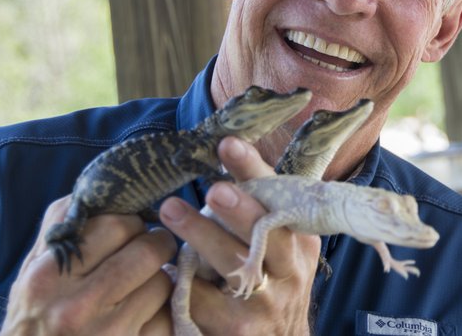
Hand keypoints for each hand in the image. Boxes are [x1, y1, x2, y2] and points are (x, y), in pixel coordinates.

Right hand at [0, 196, 177, 335]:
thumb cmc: (32, 322)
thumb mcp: (30, 276)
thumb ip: (58, 230)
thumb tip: (96, 192)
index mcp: (48, 276)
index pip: (115, 223)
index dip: (131, 222)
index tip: (132, 230)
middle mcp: (76, 304)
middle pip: (147, 249)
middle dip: (156, 245)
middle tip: (151, 251)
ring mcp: (106, 331)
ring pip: (163, 281)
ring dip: (161, 280)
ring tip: (145, 285)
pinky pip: (167, 316)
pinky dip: (164, 311)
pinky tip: (147, 313)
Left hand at [159, 136, 319, 334]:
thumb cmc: (274, 281)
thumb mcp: (282, 246)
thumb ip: (263, 209)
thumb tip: (226, 151)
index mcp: (299, 239)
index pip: (280, 196)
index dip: (255, 170)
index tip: (229, 143)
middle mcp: (290, 269)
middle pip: (267, 234)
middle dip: (240, 209)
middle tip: (213, 187)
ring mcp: (266, 301)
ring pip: (233, 265)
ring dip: (201, 235)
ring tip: (170, 209)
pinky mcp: (238, 329)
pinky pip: (204, 300)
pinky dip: (182, 279)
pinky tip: (162, 264)